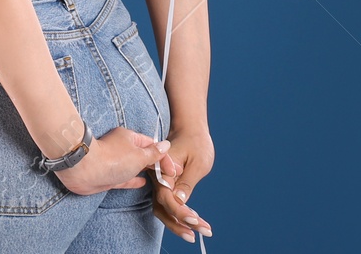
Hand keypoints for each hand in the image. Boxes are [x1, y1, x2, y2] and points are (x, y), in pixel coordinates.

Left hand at [53, 126, 169, 195]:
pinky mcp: (109, 176)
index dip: (164, 156)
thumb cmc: (112, 159)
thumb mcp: (139, 156)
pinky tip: (143, 183)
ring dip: (146, 171)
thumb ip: (153, 153)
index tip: (174, 169)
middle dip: (156, 164)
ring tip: (160, 179)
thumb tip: (166, 144)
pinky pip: (125, 177)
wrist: (84, 170)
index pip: (152, 145)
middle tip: (171, 175)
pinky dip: (134, 180)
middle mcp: (123, 148)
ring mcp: (115, 162)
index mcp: (130, 138)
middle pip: (144, 155)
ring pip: (135, 167)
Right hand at [151, 126, 214, 242]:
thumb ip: (188, 182)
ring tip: (201, 231)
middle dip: (181, 224)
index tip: (196, 220)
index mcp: (162, 169)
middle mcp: (157, 178)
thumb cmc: (196, 142)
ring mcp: (159, 183)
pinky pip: (168, 204)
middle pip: (163, 208)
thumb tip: (180, 201)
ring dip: (180, 223)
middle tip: (203, 231)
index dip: (180, 212)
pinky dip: (179, 215)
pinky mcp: (165, 185)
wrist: (190, 128)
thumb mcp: (198, 161)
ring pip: (164, 209)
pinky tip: (194, 221)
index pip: (167, 198)